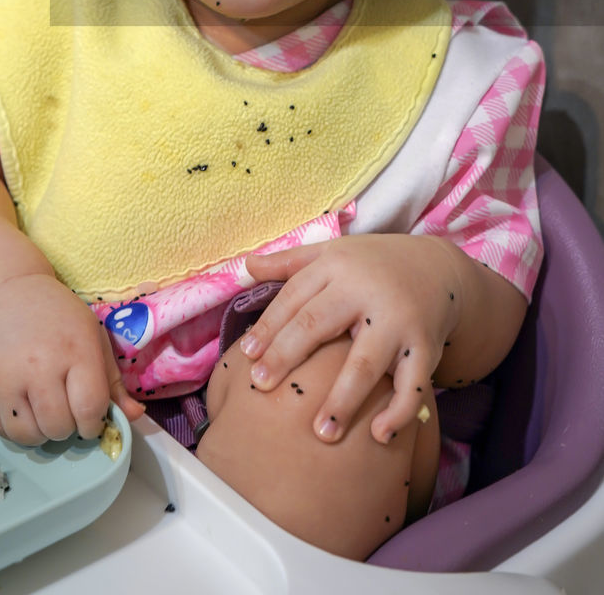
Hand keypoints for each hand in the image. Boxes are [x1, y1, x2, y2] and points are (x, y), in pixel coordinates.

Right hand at [0, 273, 144, 444]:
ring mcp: (4, 379)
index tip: (89, 418)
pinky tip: (21, 405)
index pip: (89, 410)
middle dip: (67, 426)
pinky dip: (15, 427)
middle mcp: (37, 366)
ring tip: (43, 409)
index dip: (93, 423)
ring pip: (29, 435)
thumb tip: (135, 417)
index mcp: (74, 351)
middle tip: (64, 410)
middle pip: (59, 427)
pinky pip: (1, 430)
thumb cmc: (59, 318)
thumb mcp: (93, 338)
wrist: (8, 295)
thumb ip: (114, 382)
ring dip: (41, 431)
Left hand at [242, 234, 460, 442]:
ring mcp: (398, 320)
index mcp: (337, 266)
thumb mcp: (333, 253)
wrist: (441, 268)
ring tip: (320, 433)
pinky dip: (398, 411)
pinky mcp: (427, 346)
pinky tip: (379, 435)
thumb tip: (246, 266)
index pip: (295, 298)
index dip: (269, 328)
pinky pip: (413, 384)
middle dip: (287, 357)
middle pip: (318, 325)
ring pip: (364, 362)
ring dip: (342, 400)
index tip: (248, 357)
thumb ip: (290, 262)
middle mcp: (366, 290)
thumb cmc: (373, 265)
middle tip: (262, 387)